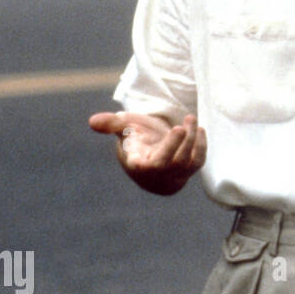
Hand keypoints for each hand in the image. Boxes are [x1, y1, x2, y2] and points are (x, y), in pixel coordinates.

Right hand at [88, 111, 206, 195]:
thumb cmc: (135, 140)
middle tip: (186, 121)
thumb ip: (111, 124)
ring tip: (190, 118)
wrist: (149, 156)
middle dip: (182, 142)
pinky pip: (198, 162)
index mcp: (138, 165)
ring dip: (194, 140)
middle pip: (174, 162)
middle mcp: (157, 174)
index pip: (152, 164)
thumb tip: (92, 121)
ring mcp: (174, 175)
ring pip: (189, 162)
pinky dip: (201, 146)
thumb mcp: (124, 128)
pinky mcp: (187, 172)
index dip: (167, 148)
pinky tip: (199, 129)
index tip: (176, 130)